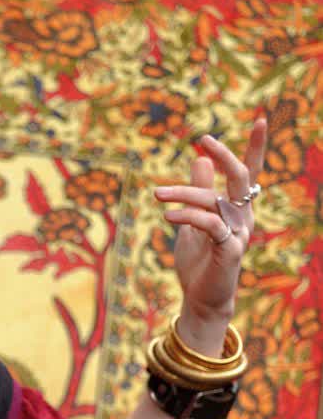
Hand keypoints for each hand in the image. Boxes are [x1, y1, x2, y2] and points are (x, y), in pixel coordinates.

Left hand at [153, 117, 267, 325]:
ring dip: (183, 193)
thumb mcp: (193, 221)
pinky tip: (168, 217)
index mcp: (237, 208)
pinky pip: (210, 224)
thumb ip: (198, 192)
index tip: (260, 119)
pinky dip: (189, 217)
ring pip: (215, 200)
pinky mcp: (231, 250)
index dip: (256, 147)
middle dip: (224, 155)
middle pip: (240, 176)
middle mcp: (243, 217)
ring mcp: (239, 233)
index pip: (249, 172)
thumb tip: (199, 160)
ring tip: (157, 194)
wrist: (201, 299)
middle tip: (203, 141)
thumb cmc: (199, 261)